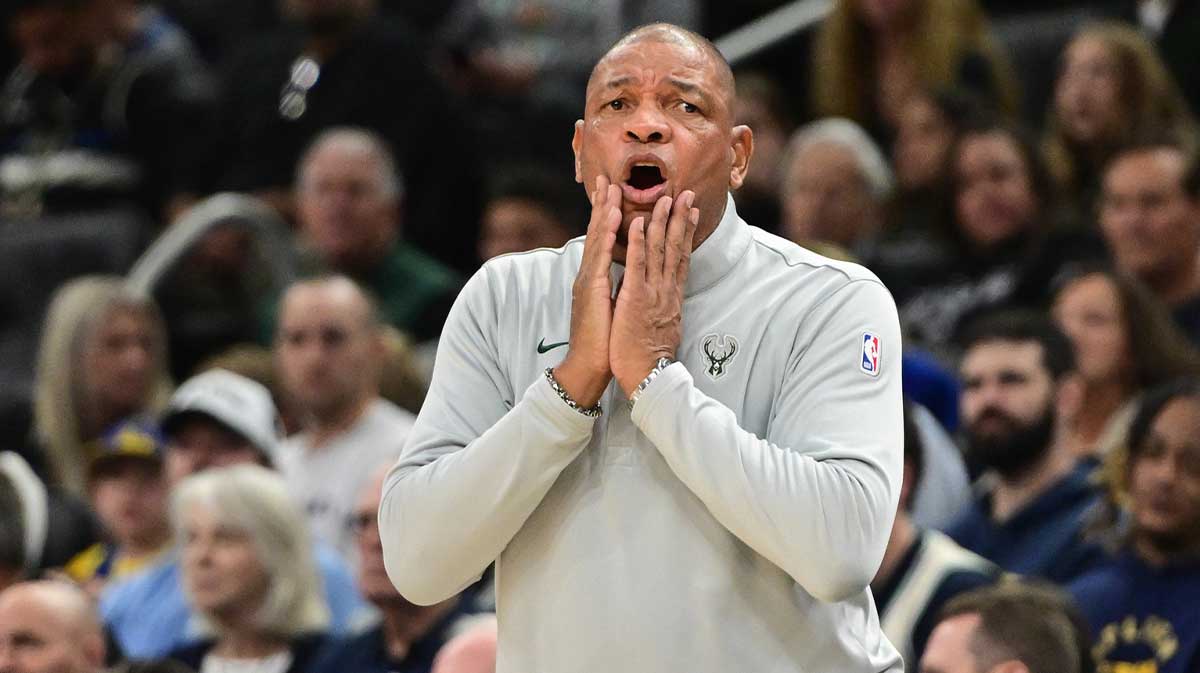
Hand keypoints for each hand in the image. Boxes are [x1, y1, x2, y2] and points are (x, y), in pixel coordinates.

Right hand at [553, 176, 621, 407]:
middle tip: (607, 177)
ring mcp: (589, 280)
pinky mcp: (592, 290)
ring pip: (597, 238)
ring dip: (604, 211)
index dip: (606, 215)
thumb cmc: (603, 342)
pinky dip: (607, 235)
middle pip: (596, 232)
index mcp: (595, 278)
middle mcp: (589, 275)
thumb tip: (624, 275)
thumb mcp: (611, 308)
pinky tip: (613, 217)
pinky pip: (601, 256)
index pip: (602, 240)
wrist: (589, 366)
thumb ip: (615, 288)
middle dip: (602, 204)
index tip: (612, 192)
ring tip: (610, 188)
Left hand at [610, 190, 697, 396]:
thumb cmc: (650, 356)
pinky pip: (636, 264)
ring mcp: (652, 292)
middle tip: (686, 193)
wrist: (647, 376)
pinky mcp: (635, 298)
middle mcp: (666, 290)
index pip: (682, 258)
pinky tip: (637, 222)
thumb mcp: (664, 325)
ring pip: (658, 250)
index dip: (686, 232)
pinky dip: (637, 242)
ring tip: (664, 198)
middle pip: (675, 247)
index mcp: (672, 296)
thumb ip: (665, 306)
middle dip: (680, 218)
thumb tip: (667, 296)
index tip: (692, 211)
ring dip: (660, 221)